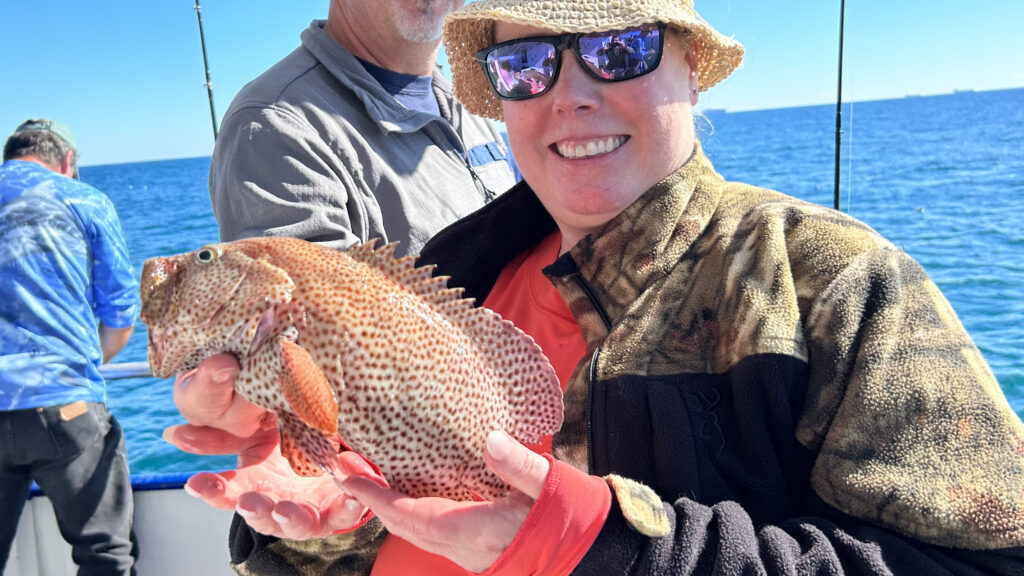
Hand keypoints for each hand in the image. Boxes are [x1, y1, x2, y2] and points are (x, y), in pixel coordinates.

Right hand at [164, 354, 380, 538]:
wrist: (329, 454)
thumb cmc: (285, 447)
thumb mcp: (253, 434)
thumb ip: (217, 436)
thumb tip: (171, 435)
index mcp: (252, 488)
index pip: (225, 492)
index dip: (211, 490)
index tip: (196, 482)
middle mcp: (276, 505)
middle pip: (260, 515)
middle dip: (254, 510)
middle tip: (248, 502)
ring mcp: (308, 512)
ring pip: (297, 523)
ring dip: (291, 518)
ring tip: (287, 510)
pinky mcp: (339, 509)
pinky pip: (346, 512)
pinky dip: (349, 505)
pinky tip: (352, 497)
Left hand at [340, 430, 549, 571]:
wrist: (588, 553)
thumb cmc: (569, 517)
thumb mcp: (548, 485)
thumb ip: (519, 465)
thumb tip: (491, 439)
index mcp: (472, 530)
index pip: (407, 514)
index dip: (373, 494)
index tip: (345, 472)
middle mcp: (461, 547)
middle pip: (401, 524)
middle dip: (370, 497)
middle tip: (346, 465)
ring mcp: (466, 551)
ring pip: (413, 530)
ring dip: (387, 505)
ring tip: (368, 475)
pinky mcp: (473, 548)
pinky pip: (428, 530)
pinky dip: (408, 510)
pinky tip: (408, 491)